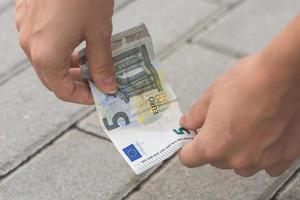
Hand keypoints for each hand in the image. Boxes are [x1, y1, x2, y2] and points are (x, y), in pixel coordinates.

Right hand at [16, 0, 116, 103]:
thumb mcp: (99, 33)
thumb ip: (102, 64)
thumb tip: (108, 87)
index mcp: (46, 55)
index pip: (63, 91)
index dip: (84, 97)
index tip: (101, 94)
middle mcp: (30, 45)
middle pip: (52, 79)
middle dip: (76, 84)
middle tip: (98, 83)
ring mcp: (26, 29)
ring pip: (46, 62)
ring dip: (68, 69)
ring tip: (90, 65)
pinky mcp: (29, 16)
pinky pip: (42, 44)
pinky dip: (60, 52)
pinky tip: (77, 45)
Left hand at [179, 53, 299, 176]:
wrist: (285, 75)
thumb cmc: (249, 81)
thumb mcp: (212, 94)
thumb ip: (196, 115)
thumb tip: (189, 122)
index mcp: (213, 145)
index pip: (189, 158)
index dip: (187, 147)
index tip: (192, 139)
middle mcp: (236, 159)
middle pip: (215, 161)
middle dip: (214, 145)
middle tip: (221, 124)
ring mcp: (261, 160)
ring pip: (240, 165)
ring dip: (237, 152)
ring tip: (244, 127)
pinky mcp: (283, 157)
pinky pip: (266, 165)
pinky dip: (262, 154)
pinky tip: (263, 135)